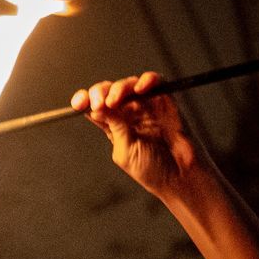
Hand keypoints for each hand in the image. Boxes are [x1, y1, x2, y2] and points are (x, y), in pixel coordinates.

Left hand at [70, 72, 198, 194]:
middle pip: (110, 91)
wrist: (180, 178)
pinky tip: (141, 87)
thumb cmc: (152, 170)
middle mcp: (129, 114)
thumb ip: (114, 126)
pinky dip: (148, 80)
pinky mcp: (165, 102)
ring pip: (130, 85)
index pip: (95, 107)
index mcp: (114, 127)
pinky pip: (156, 83)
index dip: (85, 100)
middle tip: (101, 102)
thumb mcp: (126, 151)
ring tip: (116, 99)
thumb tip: (97, 106)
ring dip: (121, 88)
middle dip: (101, 92)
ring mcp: (147, 106)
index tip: (78, 103)